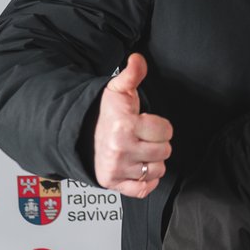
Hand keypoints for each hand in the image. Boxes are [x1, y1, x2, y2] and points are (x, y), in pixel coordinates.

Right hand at [92, 53, 173, 197]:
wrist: (82, 133)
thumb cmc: (106, 114)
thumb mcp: (118, 90)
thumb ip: (132, 74)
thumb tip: (138, 59)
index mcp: (124, 127)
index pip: (166, 131)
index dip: (160, 126)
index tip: (147, 123)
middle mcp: (120, 150)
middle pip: (164, 151)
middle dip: (158, 143)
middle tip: (143, 137)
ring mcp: (117, 169)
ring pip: (157, 170)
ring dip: (153, 161)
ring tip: (140, 151)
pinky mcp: (114, 184)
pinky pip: (144, 189)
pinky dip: (146, 181)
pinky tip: (140, 167)